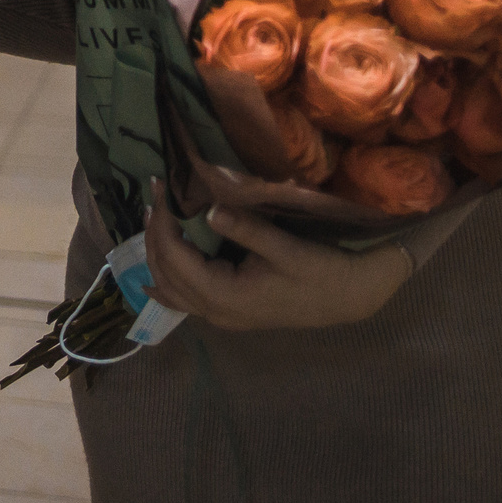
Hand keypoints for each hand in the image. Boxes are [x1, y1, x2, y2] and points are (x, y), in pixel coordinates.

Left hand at [145, 182, 412, 331]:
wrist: (350, 297)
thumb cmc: (322, 271)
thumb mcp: (287, 248)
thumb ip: (246, 230)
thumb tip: (209, 211)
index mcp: (226, 295)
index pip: (175, 256)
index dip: (162, 222)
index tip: (160, 187)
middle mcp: (216, 311)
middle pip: (166, 271)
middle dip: (155, 233)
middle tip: (155, 195)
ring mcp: (221, 315)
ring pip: (170, 287)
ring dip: (158, 253)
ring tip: (155, 218)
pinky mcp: (228, 312)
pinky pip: (184, 300)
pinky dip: (166, 283)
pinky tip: (151, 280)